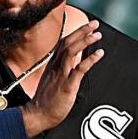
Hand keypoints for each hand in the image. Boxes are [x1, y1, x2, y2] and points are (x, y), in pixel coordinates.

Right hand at [20, 21, 102, 136]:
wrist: (37, 115)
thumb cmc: (45, 101)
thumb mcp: (51, 81)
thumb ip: (61, 71)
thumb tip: (73, 65)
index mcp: (52, 64)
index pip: (63, 43)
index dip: (75, 33)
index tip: (87, 27)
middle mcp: (56, 66)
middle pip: (68, 42)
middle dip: (82, 31)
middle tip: (95, 24)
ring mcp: (61, 75)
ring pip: (72, 51)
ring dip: (86, 40)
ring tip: (98, 35)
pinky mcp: (67, 85)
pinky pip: (80, 69)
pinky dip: (90, 59)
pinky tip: (100, 53)